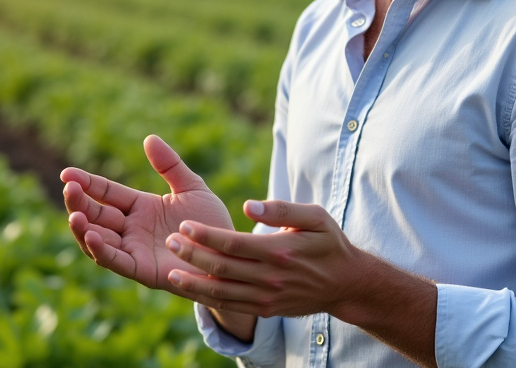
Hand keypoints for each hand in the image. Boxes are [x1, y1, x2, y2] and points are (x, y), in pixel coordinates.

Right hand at [61, 134, 233, 296]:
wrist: (233, 253)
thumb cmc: (212, 223)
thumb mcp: (192, 188)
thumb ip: (170, 165)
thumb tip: (149, 138)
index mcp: (141, 207)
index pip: (107, 193)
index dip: (87, 183)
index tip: (66, 173)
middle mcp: (132, 229)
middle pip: (96, 215)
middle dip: (79, 202)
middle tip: (69, 188)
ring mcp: (135, 250)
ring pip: (98, 240)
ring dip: (83, 228)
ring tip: (74, 214)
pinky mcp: (142, 270)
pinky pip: (116, 260)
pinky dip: (101, 250)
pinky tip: (92, 236)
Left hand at [168, 199, 439, 364]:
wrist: (345, 283)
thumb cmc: (329, 243)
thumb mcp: (315, 217)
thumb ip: (282, 209)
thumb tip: (250, 205)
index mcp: (280, 250)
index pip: (233, 244)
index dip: (205, 235)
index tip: (184, 224)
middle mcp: (271, 277)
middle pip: (222, 267)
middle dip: (191, 255)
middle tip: (170, 241)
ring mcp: (267, 296)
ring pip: (221, 292)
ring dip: (193, 282)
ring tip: (170, 271)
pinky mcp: (266, 309)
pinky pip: (230, 306)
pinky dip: (206, 299)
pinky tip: (189, 290)